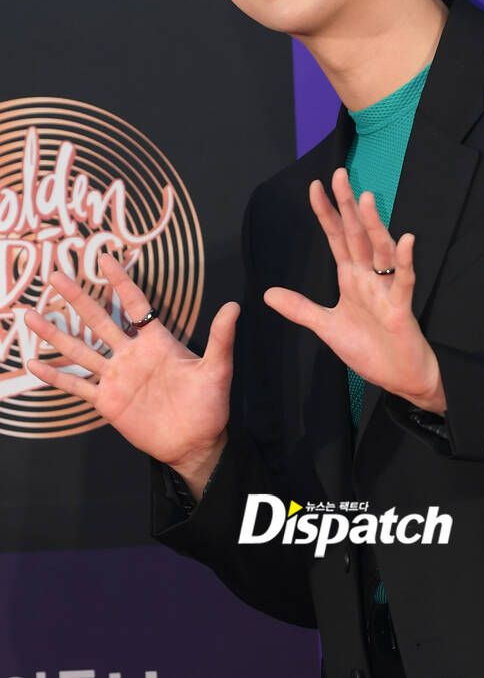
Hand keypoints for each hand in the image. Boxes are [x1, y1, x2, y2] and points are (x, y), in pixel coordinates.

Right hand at [24, 253, 238, 472]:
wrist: (197, 442)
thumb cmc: (210, 403)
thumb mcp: (217, 368)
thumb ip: (221, 337)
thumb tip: (235, 305)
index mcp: (156, 340)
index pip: (134, 303)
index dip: (120, 281)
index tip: (104, 258)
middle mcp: (131, 354)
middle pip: (98, 319)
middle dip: (77, 298)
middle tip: (56, 276)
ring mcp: (116, 376)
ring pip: (80, 349)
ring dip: (55, 333)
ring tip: (30, 315)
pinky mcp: (107, 401)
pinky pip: (76, 385)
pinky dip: (55, 376)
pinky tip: (33, 365)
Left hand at [263, 167, 445, 413]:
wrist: (399, 377)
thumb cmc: (369, 349)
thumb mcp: (326, 327)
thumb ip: (300, 308)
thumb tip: (267, 293)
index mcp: (351, 278)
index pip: (336, 238)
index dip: (326, 214)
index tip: (315, 187)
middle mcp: (368, 277)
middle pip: (356, 235)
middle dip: (346, 206)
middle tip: (339, 175)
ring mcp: (386, 290)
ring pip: (380, 250)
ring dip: (373, 225)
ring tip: (366, 199)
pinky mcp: (401, 307)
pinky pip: (404, 281)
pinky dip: (404, 261)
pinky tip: (405, 240)